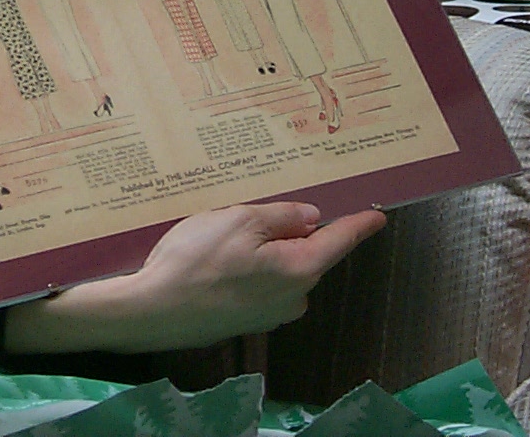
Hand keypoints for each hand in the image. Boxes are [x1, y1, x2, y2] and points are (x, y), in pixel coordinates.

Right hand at [5, 202, 385, 353]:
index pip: (339, 241)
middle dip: (288, 231)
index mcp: (299, 268)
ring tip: (223, 233)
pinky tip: (215, 257)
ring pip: (280, 268)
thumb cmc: (196, 260)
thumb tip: (310, 217)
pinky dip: (247, 267)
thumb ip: (280, 216)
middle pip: (306, 253)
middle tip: (252, 210)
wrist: (152, 311)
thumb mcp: (239, 220)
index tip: (377, 215)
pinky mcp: (245, 320)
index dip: (358, 224)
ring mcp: (269, 314)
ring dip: (263, 249)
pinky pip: (260, 284)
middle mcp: (293, 297)